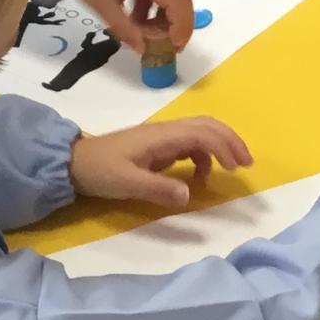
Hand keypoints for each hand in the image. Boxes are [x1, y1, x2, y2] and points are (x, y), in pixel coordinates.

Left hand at [47, 0, 193, 50]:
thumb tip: (144, 50)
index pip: (177, 0)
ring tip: (149, 35)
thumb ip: (125, 29)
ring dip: (167, 15)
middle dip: (180, 23)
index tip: (174, 47)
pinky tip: (138, 18)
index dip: (181, 26)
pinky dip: (156, 6)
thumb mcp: (102, 6)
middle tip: (170, 46)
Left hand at [72, 117, 251, 207]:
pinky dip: (203, 156)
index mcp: (161, 136)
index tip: (238, 168)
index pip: (202, 133)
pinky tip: (199, 176)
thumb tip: (189, 194)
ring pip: (200, 133)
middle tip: (247, 164)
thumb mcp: (126, 183)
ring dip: (220, 147)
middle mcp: (165, 131)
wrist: (73, 163)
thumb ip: (158, 188)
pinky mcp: (157, 147)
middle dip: (230, 141)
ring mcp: (162, 138)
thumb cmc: (99, 170)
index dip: (224, 147)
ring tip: (232, 169)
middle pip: (207, 126)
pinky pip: (189, 144)